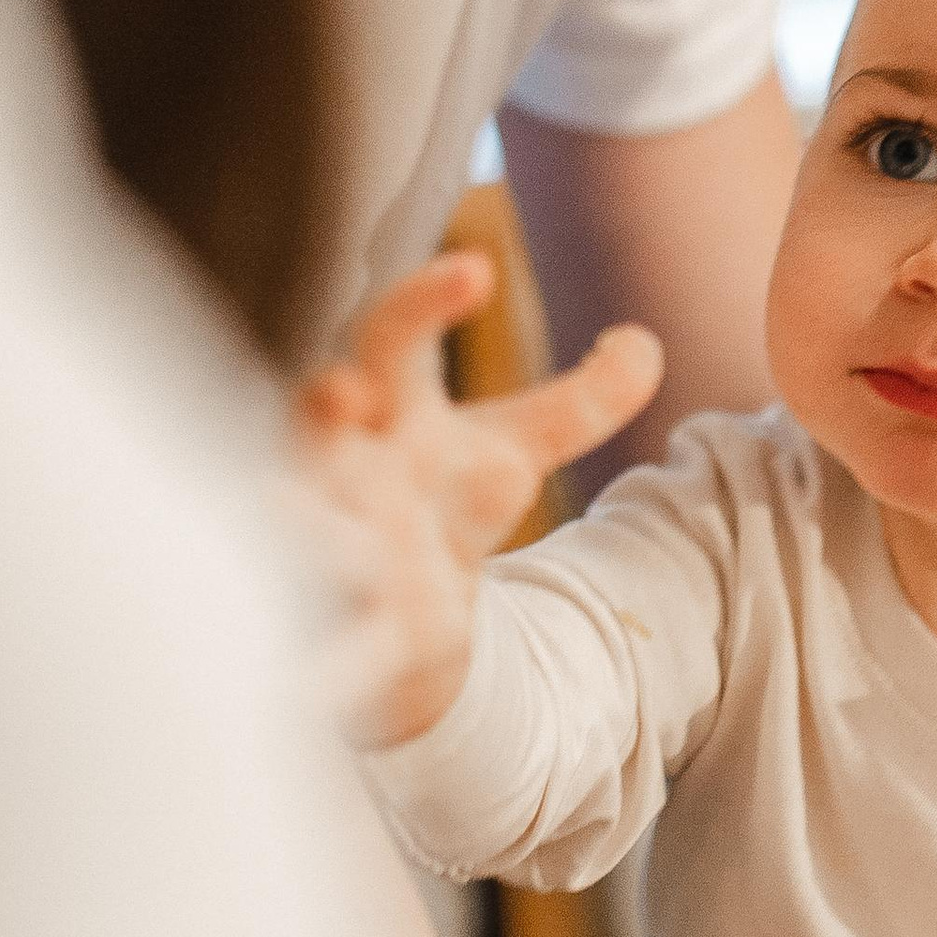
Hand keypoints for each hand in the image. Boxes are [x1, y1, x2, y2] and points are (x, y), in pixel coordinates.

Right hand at [291, 252, 659, 746]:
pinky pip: (297, 633)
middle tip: (342, 392)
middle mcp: (337, 462)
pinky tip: (324, 666)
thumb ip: (579, 404)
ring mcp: (308, 539)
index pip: (394, 337)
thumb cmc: (437, 509)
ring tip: (358, 550)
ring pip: (291, 520)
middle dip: (322, 405)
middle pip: (315, 414)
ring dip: (315, 528)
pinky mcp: (305, 623)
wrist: (380, 620)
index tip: (478, 270)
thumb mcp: (507, 457)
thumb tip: (646, 343)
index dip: (427, 301)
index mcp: (390, 412)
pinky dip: (313, 646)